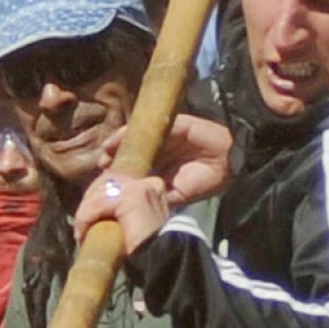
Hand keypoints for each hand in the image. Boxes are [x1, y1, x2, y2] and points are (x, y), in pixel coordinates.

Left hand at [74, 170, 169, 255]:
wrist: (161, 261)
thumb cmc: (146, 246)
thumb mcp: (136, 220)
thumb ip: (123, 208)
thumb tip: (97, 202)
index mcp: (151, 186)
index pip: (116, 180)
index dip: (98, 195)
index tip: (87, 214)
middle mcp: (148, 182)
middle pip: (106, 182)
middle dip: (89, 202)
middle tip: (82, 224)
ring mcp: (141, 188)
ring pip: (99, 193)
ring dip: (85, 213)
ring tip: (82, 232)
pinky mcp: (132, 197)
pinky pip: (97, 204)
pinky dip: (85, 218)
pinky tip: (83, 234)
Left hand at [99, 113, 232, 206]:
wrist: (229, 161)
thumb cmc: (207, 179)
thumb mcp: (178, 194)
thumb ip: (158, 195)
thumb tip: (132, 202)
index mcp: (164, 168)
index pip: (137, 170)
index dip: (121, 176)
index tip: (104, 186)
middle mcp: (162, 152)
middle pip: (132, 154)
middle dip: (114, 162)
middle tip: (99, 171)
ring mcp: (164, 138)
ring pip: (134, 141)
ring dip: (116, 148)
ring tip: (102, 158)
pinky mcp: (169, 125)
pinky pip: (144, 128)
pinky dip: (125, 135)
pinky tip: (112, 143)